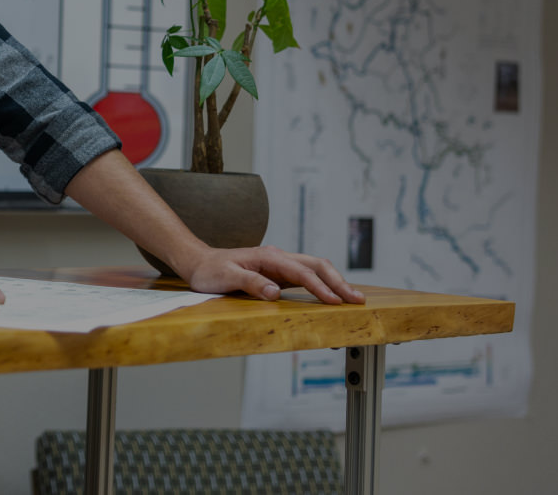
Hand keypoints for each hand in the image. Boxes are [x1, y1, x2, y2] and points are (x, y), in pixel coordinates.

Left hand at [180, 245, 365, 303]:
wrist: (199, 263)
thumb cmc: (210, 271)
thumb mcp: (225, 277)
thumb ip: (250, 282)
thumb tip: (275, 292)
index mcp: (269, 256)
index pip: (301, 272)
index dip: (320, 287)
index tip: (335, 301)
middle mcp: (278, 257)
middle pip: (317, 265)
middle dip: (338, 282)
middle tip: (357, 299)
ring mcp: (280, 265)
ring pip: (315, 269)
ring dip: (335, 282)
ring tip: (353, 298)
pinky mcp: (278, 274)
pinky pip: (306, 277)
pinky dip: (323, 285)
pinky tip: (332, 295)